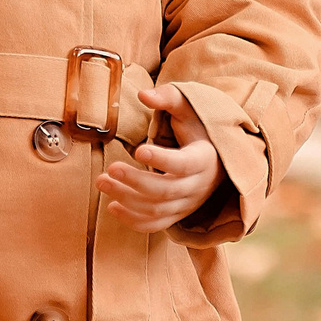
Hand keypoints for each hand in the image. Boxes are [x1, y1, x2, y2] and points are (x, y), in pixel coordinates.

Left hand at [97, 84, 221, 231]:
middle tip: (109, 169)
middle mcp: (198, 186)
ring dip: (127, 199)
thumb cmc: (199, 130)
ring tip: (102, 182)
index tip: (137, 149)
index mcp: (204, 159)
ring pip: (157, 209)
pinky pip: (156, 225)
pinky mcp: (178, 214)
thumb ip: (169, 98)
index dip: (161, 159)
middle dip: (134, 181)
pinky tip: (112, 207)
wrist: (219, 160)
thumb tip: (143, 94)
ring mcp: (188, 204)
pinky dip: (133, 221)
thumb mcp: (191, 109)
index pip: (184, 164)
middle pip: (165, 190)